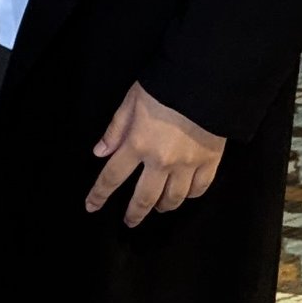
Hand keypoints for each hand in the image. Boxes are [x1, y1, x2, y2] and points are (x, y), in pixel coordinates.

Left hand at [87, 84, 225, 227]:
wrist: (206, 81)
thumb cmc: (165, 87)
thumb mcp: (131, 101)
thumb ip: (115, 129)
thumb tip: (100, 152)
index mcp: (137, 144)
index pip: (112, 176)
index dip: (99, 194)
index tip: (91, 206)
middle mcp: (161, 161)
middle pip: (144, 198)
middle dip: (134, 213)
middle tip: (129, 221)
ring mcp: (187, 164)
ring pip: (173, 198)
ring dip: (162, 206)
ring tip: (157, 207)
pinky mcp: (210, 161)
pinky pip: (199, 189)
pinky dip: (190, 196)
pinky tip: (184, 195)